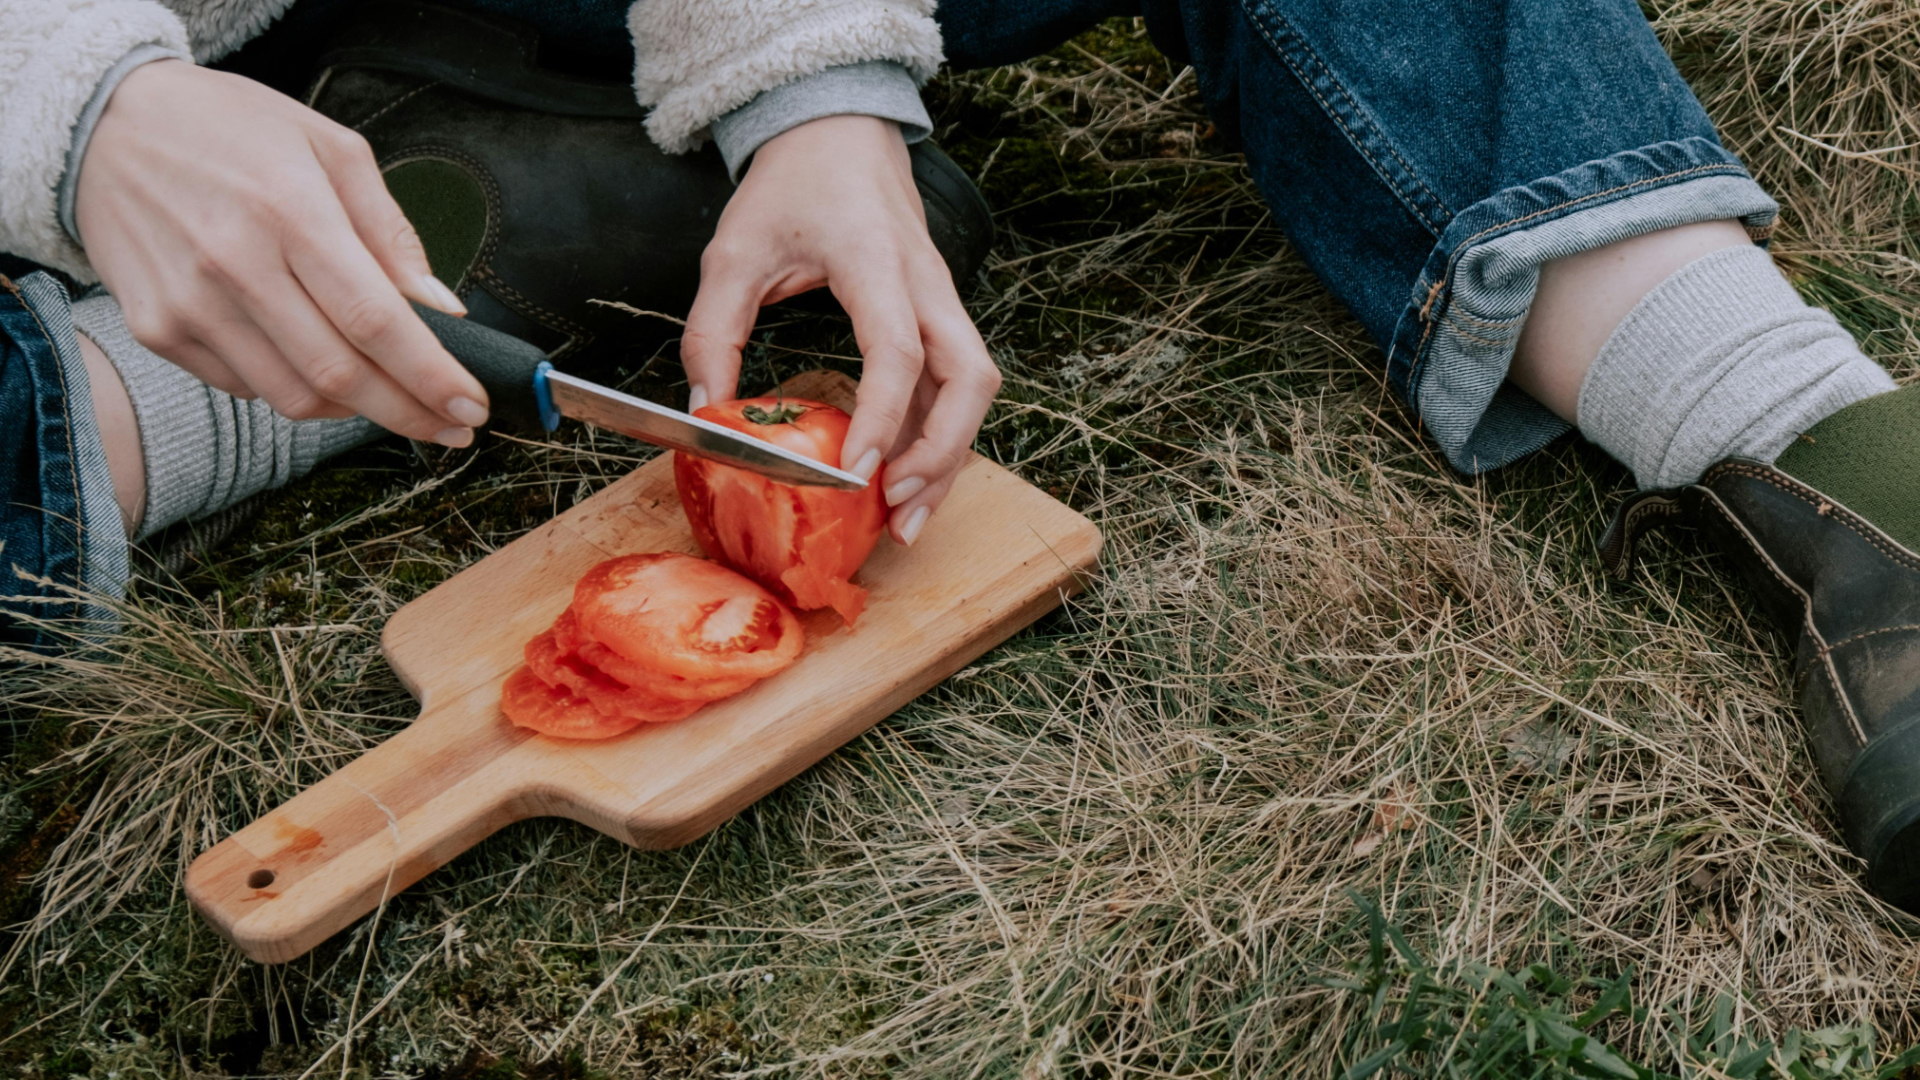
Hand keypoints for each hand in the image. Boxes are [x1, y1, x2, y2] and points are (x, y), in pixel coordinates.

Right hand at [74, 60, 488, 444]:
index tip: (470, 406)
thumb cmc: (229, 129)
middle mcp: (235, 265)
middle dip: (410, 413)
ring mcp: (189, 305)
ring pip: (295, 396)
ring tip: (393, 395)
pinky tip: (315, 360)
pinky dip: (296, 387)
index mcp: (290, 212)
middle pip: (341, 374)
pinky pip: (248, 387)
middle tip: (453, 428)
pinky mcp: (157, 330)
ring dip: (357, 410)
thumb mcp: (329, 147)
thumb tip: (440, 306)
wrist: (102, 125)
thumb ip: (391, 231)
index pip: (375, 321)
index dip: (430, 376)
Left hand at [681, 114, 999, 544]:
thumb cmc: (792, 185)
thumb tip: (707, 412)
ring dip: (949, 455)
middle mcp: (925, 282)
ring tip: (908, 516)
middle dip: (942, 453)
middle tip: (898, 508)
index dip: (883, 417)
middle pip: (968, 378)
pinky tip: (906, 477)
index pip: (899, 350)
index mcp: (874, 260)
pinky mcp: (939, 314)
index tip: (856, 473)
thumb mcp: (733, 251)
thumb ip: (712, 331)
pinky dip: (938, 436)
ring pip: (973, 387)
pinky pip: (955, 384)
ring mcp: (941, 299)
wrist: (839, 131)